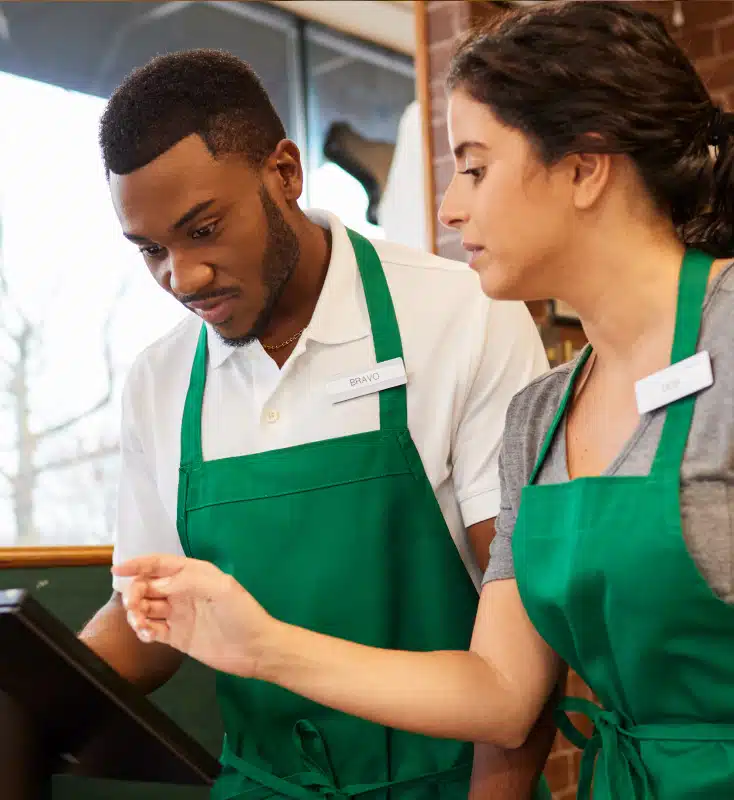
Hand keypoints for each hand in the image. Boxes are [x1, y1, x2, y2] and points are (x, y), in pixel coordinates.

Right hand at [112, 555, 272, 677]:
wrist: (255, 649)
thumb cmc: (243, 614)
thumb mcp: (221, 588)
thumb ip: (189, 581)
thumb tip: (158, 585)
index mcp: (194, 574)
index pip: (160, 564)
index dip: (138, 564)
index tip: (117, 570)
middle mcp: (183, 592)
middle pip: (147, 586)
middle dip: (135, 592)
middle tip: (135, 606)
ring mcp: (179, 615)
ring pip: (146, 607)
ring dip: (136, 612)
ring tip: (141, 623)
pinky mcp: (177, 637)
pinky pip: (151, 629)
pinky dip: (143, 630)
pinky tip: (146, 634)